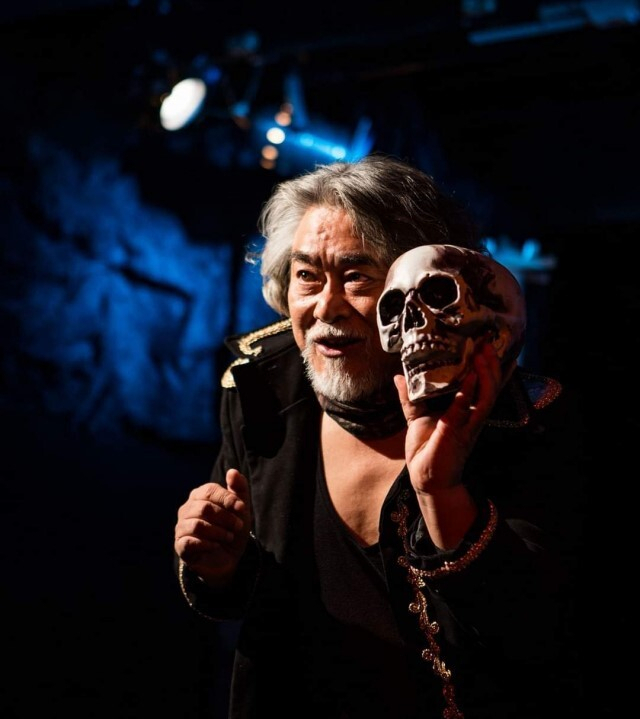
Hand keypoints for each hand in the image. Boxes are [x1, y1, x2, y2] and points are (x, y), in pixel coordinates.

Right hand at [174, 468, 251, 587]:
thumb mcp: (241, 509)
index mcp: (199, 496)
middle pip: (205, 508)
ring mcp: (181, 527)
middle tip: (238, 526)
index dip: (227, 498)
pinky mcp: (180, 545)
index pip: (209, 490)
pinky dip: (207, 544)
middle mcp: (187, 509)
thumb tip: (232, 471)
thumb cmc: (232, 528)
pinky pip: (190, 542)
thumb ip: (239, 488)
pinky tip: (216, 546)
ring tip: (229, 536)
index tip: (242, 508)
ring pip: (198, 525)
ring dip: (218, 532)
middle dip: (226, 518)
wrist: (228, 557)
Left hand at [396, 342, 506, 496]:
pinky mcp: (460, 434)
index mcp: (465, 410)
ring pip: (487, 396)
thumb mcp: (417, 417)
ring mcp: (469, 425)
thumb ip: (411, 396)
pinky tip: (471, 377)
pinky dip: (470, 393)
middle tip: (487, 343)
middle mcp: (472, 416)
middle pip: (490, 387)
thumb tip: (399, 375)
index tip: (483, 344)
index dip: (486, 366)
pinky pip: (469, 411)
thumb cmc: (426, 450)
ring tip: (483, 355)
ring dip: (487, 374)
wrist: (426, 480)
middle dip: (491, 365)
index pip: (481, 384)